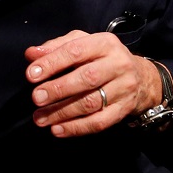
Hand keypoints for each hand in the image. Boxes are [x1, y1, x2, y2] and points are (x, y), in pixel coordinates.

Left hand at [24, 30, 160, 137]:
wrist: (141, 77)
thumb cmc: (102, 58)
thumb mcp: (83, 43)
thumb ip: (56, 47)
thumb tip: (31, 54)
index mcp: (105, 43)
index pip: (76, 51)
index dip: (52, 63)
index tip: (31, 75)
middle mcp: (118, 64)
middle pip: (87, 78)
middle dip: (58, 89)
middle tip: (36, 98)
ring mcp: (124, 88)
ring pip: (91, 103)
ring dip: (62, 112)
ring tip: (40, 118)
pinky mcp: (124, 109)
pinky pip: (100, 122)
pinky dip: (77, 128)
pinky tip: (58, 129)